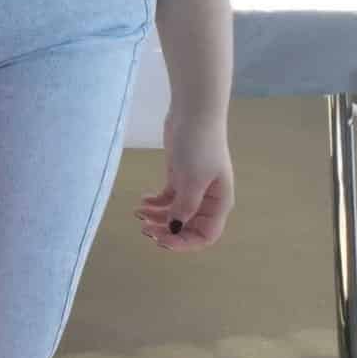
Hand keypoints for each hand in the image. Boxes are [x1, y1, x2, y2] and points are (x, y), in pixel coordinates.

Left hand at [134, 110, 233, 251]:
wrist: (193, 115)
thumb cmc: (199, 148)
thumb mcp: (192, 180)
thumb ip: (184, 207)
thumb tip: (174, 229)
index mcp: (218, 204)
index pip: (205, 235)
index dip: (184, 242)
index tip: (162, 240)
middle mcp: (207, 200)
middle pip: (188, 226)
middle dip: (166, 230)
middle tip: (144, 230)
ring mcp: (193, 188)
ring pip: (175, 213)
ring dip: (157, 217)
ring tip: (138, 213)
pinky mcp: (179, 176)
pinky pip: (168, 198)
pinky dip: (155, 203)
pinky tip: (142, 200)